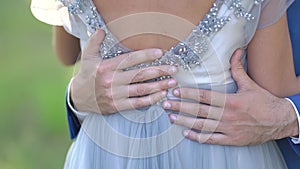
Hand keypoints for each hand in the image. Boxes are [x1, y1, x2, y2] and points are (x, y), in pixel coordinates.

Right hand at [71, 29, 177, 114]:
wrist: (78, 97)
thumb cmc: (87, 75)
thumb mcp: (88, 57)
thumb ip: (94, 43)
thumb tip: (102, 30)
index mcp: (106, 67)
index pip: (130, 59)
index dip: (146, 55)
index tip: (160, 53)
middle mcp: (111, 81)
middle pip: (140, 75)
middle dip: (159, 71)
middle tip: (173, 69)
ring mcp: (115, 95)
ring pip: (141, 90)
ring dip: (159, 86)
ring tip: (172, 82)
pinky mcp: (117, 106)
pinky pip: (137, 103)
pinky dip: (151, 100)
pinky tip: (161, 95)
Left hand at [162, 49, 298, 145]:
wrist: (279, 121)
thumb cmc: (264, 102)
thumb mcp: (250, 84)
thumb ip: (238, 69)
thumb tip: (235, 51)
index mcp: (230, 100)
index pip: (204, 96)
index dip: (188, 93)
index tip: (175, 90)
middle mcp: (227, 115)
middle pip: (199, 111)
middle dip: (180, 107)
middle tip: (166, 104)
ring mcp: (228, 129)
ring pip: (202, 126)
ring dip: (185, 122)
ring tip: (171, 118)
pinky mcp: (231, 139)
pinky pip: (211, 139)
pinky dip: (198, 137)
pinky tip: (186, 133)